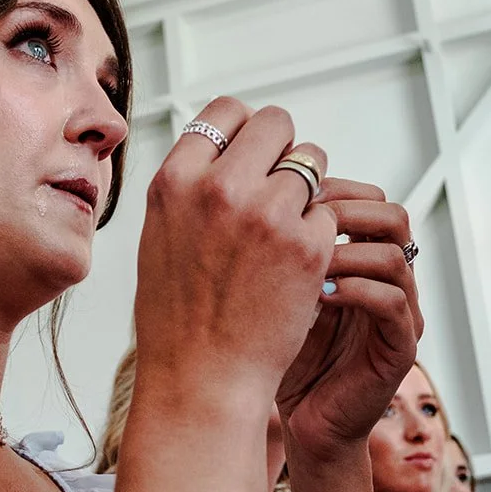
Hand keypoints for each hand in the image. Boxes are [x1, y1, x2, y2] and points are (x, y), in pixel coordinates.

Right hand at [133, 98, 337, 416]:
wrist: (203, 380)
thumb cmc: (178, 319)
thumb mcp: (161, 236)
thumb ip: (192, 187)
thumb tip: (227, 150)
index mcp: (175, 181)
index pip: (225, 111)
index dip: (246, 131)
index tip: (252, 156)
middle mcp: (219, 188)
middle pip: (277, 123)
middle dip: (284, 151)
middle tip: (280, 190)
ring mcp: (266, 214)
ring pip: (313, 162)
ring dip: (308, 190)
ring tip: (288, 233)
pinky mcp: (307, 245)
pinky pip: (329, 212)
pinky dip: (321, 235)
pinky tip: (299, 267)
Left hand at [275, 178, 422, 461]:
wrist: (292, 419)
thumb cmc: (274, 354)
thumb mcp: (269, 286)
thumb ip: (272, 244)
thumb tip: (243, 188)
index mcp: (362, 260)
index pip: (368, 199)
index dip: (332, 189)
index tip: (287, 195)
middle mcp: (389, 280)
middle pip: (393, 216)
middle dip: (344, 212)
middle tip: (299, 221)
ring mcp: (401, 314)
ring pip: (397, 255)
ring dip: (347, 251)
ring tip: (305, 261)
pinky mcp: (400, 348)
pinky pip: (394, 302)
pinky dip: (356, 290)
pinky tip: (319, 294)